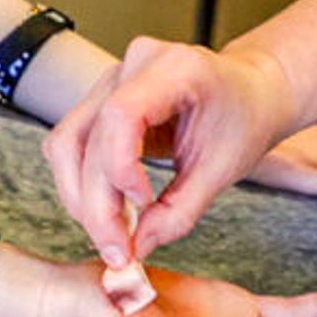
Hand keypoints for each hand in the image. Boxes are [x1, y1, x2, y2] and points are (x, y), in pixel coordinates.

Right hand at [43, 35, 303, 269]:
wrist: (250, 93)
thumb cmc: (243, 120)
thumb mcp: (223, 170)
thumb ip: (179, 212)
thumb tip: (136, 248)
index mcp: (174, 69)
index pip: (120, 114)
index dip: (119, 168)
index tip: (141, 205)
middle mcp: (134, 65)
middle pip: (85, 138)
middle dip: (97, 204)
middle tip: (119, 252)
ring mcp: (111, 79)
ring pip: (66, 144)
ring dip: (81, 198)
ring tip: (113, 236)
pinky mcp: (100, 99)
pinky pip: (72, 144)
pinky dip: (83, 184)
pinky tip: (109, 210)